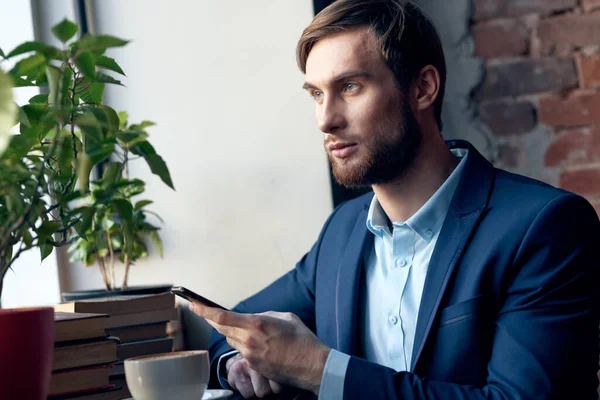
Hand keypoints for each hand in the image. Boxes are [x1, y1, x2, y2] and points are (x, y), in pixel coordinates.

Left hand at [190, 303, 330, 394]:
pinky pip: (242, 352)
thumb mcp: (285, 317)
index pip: (221, 318)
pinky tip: (263, 345)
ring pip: (232, 341)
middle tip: (210, 313)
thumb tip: (254, 318)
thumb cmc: (303, 340)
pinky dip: (246, 345)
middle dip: (216, 321)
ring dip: (236, 334)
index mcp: (256, 324)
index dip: (204, 311)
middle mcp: (249, 340)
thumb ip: (264, 315)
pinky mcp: (254, 367)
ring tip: (255, 332)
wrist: (313, 366)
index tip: (193, 304)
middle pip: (222, 329)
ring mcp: (250, 356)